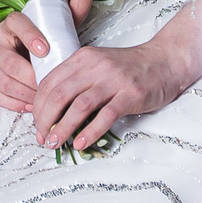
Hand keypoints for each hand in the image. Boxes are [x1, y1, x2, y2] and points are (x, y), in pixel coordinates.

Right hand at [0, 0, 93, 114]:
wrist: (16, 49)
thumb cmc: (37, 40)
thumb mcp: (54, 26)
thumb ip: (70, 12)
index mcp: (10, 23)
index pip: (17, 24)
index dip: (30, 36)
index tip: (46, 50)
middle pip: (9, 63)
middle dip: (31, 79)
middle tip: (50, 86)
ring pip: (2, 81)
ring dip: (24, 94)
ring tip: (42, 98)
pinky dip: (13, 103)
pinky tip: (28, 104)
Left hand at [29, 16, 195, 150]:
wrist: (165, 61)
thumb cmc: (129, 68)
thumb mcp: (97, 65)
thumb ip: (76, 80)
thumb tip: (52, 111)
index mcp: (82, 59)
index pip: (49, 83)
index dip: (38, 107)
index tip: (37, 125)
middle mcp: (95, 67)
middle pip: (59, 95)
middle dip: (45, 120)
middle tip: (43, 138)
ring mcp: (113, 81)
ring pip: (79, 106)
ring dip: (63, 128)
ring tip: (56, 143)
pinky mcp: (130, 95)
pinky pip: (105, 116)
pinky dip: (90, 132)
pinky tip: (81, 144)